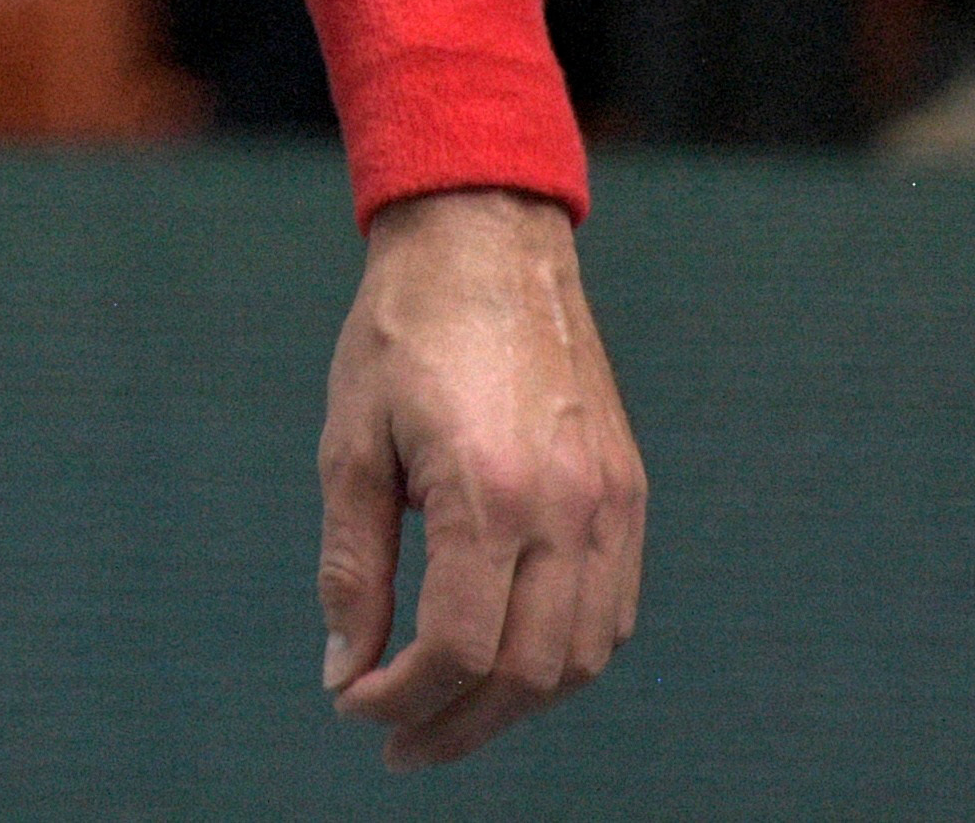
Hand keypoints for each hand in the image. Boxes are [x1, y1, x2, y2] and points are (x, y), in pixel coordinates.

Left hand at [315, 187, 644, 769]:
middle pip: (526, 673)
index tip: (353, 705)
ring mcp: (609, 499)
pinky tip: (510, 659)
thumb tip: (346, 672)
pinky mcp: (628, 489)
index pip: (458, 649)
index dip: (401, 698)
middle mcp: (566, 504)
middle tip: (397, 738)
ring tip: (450, 710)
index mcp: (489, 489)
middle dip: (455, 725)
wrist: (487, 237)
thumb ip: (352, 567)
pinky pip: (614, 611)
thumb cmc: (404, 332)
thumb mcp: (350, 442)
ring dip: (514, 705)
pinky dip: (565, 658)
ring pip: (583, 657)